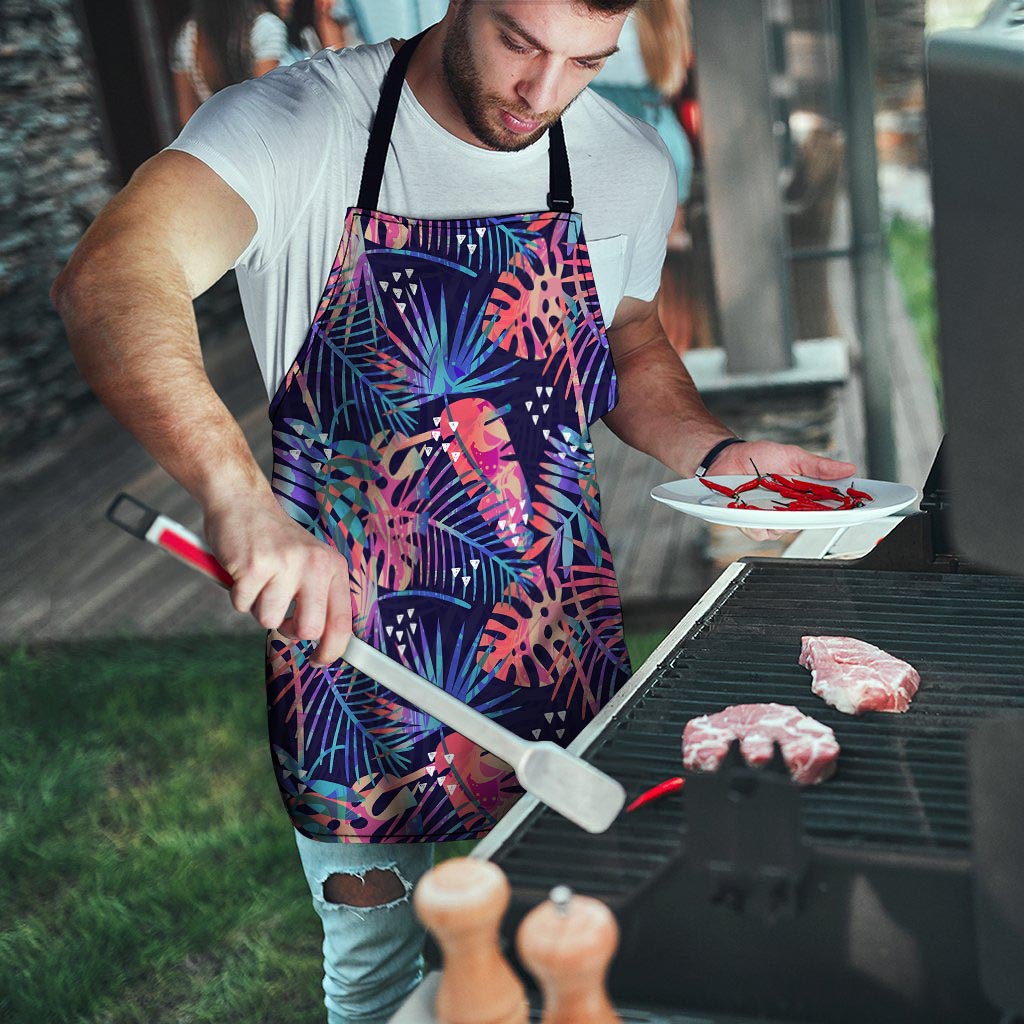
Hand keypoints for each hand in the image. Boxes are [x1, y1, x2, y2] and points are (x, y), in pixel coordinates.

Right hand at [203, 494, 351, 665]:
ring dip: (258, 606)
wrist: (242, 501)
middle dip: (289, 630)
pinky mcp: (254, 566)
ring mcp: (285, 564)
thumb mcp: (309, 561)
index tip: (319, 660)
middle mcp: (314, 564)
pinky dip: (237, 594)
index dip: (332, 649)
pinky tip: (242, 571)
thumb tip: (324, 642)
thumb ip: (318, 595)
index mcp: (332, 566)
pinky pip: (242, 605)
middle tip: (279, 614)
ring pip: (269, 620)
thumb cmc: (274, 540)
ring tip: (259, 579)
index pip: (342, 621)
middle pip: (309, 629)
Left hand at [707, 440, 856, 542]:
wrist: (727, 458)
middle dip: (809, 516)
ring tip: (769, 500)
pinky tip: (751, 508)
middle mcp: (789, 510)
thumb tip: (848, 468)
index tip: (855, 509)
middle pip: (808, 523)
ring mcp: (770, 518)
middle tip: (803, 502)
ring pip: (784, 531)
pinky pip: (760, 532)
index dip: (843, 511)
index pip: (829, 508)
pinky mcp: (751, 523)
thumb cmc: (759, 456)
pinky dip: (757, 522)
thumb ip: (819, 466)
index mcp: (804, 495)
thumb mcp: (793, 456)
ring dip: (779, 518)